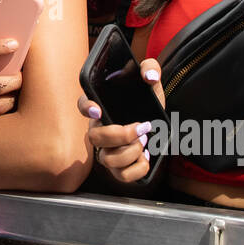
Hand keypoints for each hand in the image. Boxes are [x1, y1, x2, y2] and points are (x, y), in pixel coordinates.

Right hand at [76, 59, 160, 183]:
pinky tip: (146, 156)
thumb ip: (150, 68)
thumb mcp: (151, 82)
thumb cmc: (147, 103)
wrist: (160, 126)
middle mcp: (100, 131)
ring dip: (130, 152)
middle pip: (94, 138)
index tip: (98, 111)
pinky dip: (138, 168)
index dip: (86, 109)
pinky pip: (122, 176)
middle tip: (142, 127)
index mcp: (102, 108)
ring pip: (107, 160)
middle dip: (120, 135)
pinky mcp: (121, 168)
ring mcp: (108, 151)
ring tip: (145, 141)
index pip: (84, 106)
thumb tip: (149, 76)